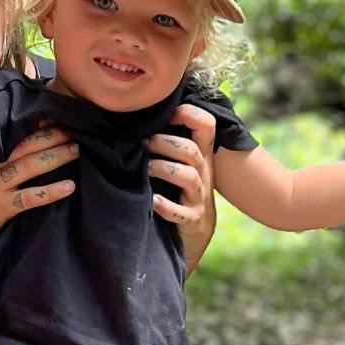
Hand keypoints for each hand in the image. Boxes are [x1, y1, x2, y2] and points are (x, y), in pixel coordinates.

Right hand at [0, 122, 78, 266]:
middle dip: (52, 136)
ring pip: (29, 166)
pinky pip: (29, 197)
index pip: (18, 138)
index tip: (59, 120)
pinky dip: (51, 191)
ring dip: (55, 157)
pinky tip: (69, 187)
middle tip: (74, 131)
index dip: (39, 128)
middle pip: (26, 146)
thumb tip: (37, 160)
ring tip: (75, 151)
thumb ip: (6, 172)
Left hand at [147, 103, 217, 272]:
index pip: (206, 124)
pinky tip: (152, 201)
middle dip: (163, 143)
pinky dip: (165, 206)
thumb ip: (169, 140)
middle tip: (142, 144)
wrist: (194, 232)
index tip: (166, 115)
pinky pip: (182, 213)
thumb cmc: (179, 190)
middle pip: (190, 150)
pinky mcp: (192, 219)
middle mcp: (202, 172)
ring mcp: (198, 196)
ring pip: (188, 176)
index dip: (188, 113)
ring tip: (144, 170)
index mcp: (199, 154)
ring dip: (162, 169)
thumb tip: (137, 114)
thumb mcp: (181, 162)